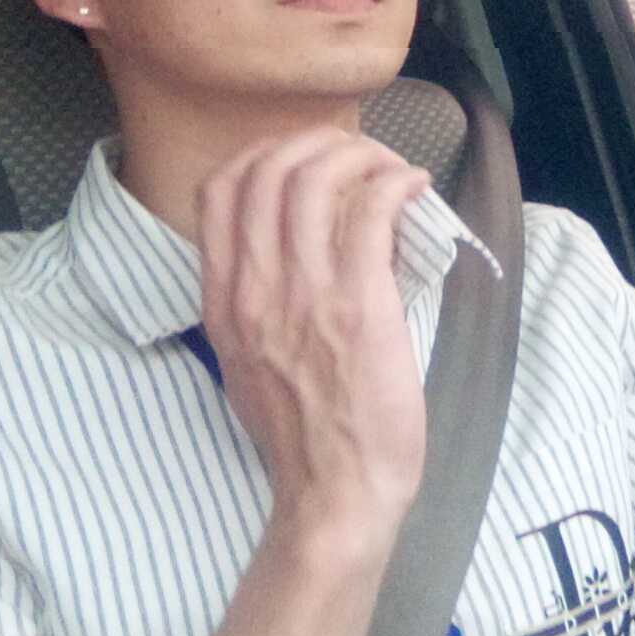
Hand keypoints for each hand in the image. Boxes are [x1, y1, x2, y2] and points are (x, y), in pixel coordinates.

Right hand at [198, 128, 431, 546]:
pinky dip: (395, 182)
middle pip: (267, 169)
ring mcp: (304, 294)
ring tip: (391, 167)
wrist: (337, 493)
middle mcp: (254, 288)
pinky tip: (415, 186)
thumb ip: (253, 303)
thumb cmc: (303, 435)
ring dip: (362, 155)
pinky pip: (370, 212)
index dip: (264, 154)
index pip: (219, 191)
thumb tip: (292, 251)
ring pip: (316, 178)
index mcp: (224, 300)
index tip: (304, 158)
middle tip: (359, 154)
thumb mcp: (247, 362)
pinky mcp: (359, 304)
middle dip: (318, 142)